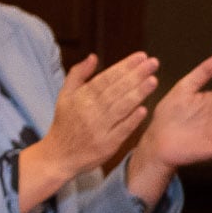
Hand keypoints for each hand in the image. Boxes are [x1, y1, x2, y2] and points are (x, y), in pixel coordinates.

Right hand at [16, 52, 157, 212]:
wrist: (58, 156)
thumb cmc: (65, 123)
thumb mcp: (65, 96)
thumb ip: (78, 74)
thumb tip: (93, 56)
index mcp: (81, 97)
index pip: (106, 78)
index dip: (124, 66)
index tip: (141, 56)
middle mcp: (90, 111)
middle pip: (116, 90)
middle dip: (136, 75)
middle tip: (153, 63)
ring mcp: (99, 129)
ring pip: (121, 108)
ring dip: (138, 94)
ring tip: (153, 80)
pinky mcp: (106, 145)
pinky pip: (121, 130)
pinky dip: (132, 120)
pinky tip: (144, 109)